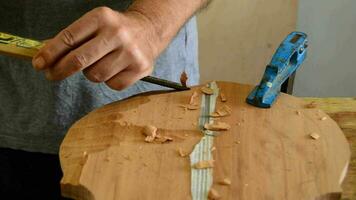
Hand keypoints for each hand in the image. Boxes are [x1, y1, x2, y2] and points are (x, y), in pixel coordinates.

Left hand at [32, 7, 159, 89]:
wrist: (150, 30)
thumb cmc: (116, 29)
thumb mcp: (95, 24)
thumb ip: (73, 38)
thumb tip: (45, 56)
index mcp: (102, 17)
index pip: (69, 38)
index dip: (50, 53)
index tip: (38, 64)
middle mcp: (117, 34)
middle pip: (79, 60)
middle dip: (60, 70)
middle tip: (52, 75)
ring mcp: (131, 53)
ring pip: (95, 75)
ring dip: (90, 74)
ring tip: (98, 64)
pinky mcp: (140, 69)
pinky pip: (112, 84)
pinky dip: (108, 80)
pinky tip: (114, 70)